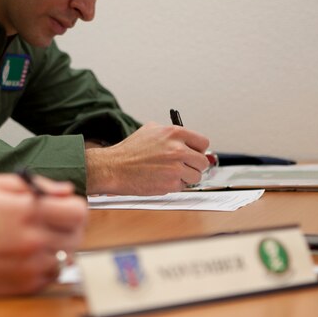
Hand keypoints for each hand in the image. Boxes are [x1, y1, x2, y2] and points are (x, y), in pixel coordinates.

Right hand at [0, 173, 86, 295]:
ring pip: (68, 255)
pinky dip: (47, 266)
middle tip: (51, 223)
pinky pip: (54, 274)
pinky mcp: (27, 285)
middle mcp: (35, 240)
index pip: (78, 211)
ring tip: (37, 240)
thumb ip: (36, 184)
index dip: (72, 206)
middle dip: (68, 226)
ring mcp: (32, 265)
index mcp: (29, 211)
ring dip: (59, 247)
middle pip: (77, 234)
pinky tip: (28, 256)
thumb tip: (66, 190)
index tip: (63, 207)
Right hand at [85, 122, 209, 194]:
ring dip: (186, 177)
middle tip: (183, 166)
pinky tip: (161, 179)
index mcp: (174, 133)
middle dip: (194, 165)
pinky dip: (175, 185)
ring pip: (196, 176)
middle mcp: (177, 149)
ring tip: (170, 173)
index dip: (198, 150)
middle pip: (202, 161)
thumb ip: (171, 134)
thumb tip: (187, 140)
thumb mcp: (151, 130)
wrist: (114, 168)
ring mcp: (175, 167)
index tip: (194, 154)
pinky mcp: (171, 183)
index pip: (203, 142)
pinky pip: (183, 186)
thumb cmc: (129, 151)